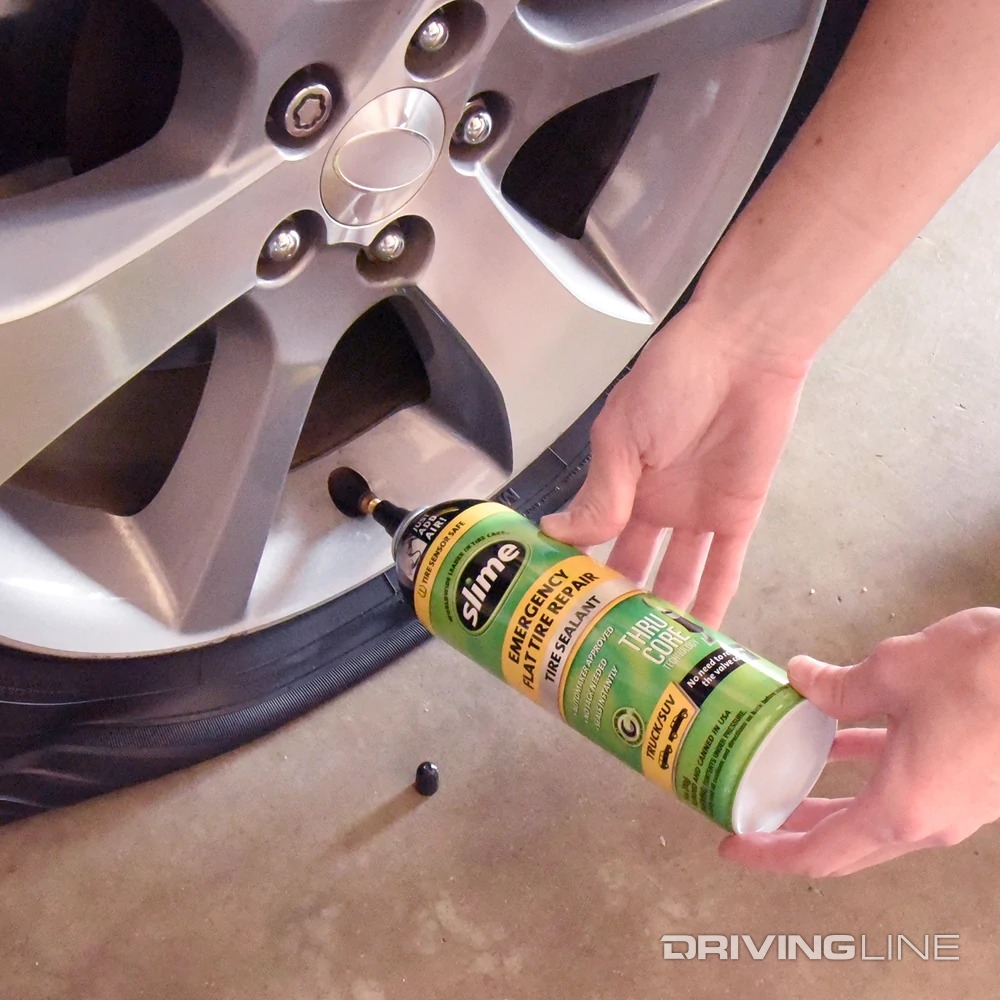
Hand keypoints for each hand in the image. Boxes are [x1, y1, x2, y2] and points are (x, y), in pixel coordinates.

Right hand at [541, 302, 808, 627]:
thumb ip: (600, 493)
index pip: (589, 538)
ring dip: (663, 613)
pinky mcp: (736, 515)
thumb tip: (556, 536)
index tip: (558, 612)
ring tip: (649, 657)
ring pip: (676, 574)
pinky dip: (714, 601)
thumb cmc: (673, 380)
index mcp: (616, 482)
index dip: (575, 573)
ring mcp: (694, 513)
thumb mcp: (622, 436)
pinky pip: (724, 566)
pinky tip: (700, 638)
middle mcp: (652, 505)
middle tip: (603, 648)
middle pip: (631, 565)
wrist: (744, 352)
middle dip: (618, 603)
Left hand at [720, 608, 999, 875]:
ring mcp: (951, 805)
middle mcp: (927, 821)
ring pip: (871, 816)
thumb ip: (836, 685)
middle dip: (791, 832)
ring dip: (825, 798)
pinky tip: (837, 738)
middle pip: (843, 845)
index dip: (769, 854)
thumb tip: (800, 677)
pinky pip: (900, 786)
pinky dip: (863, 771)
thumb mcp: (892, 674)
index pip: (820, 853)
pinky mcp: (966, 781)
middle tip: (748, 816)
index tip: (733, 848)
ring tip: (780, 775)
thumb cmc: (988, 678)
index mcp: (902, 809)